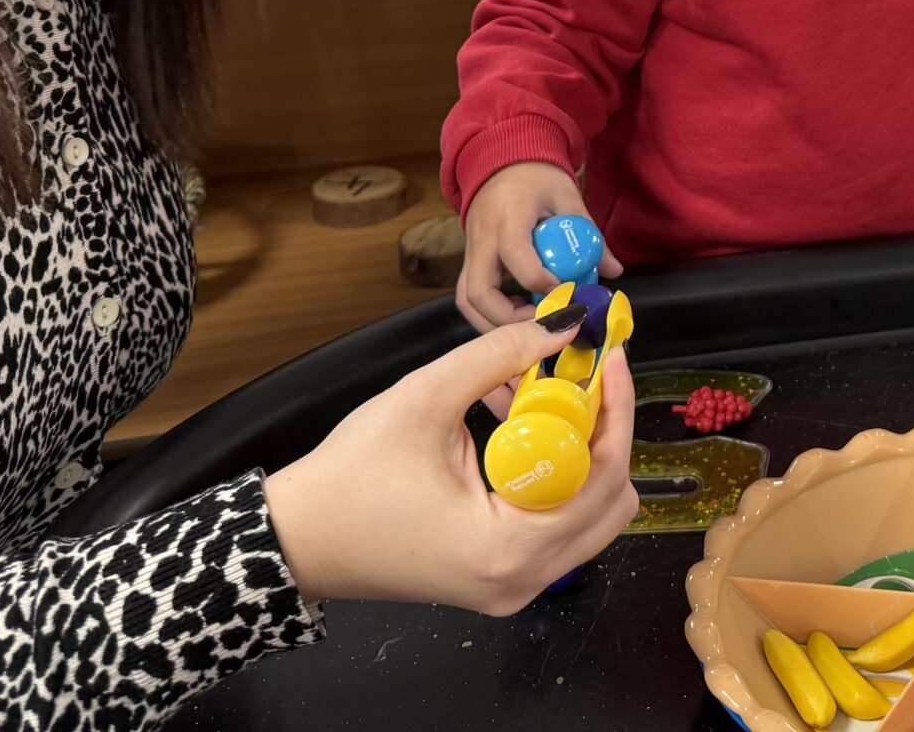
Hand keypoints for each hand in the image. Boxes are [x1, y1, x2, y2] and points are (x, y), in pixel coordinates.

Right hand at [264, 319, 639, 613]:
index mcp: (507, 548)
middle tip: (581, 378)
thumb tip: (566, 326)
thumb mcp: (425, 397)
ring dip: (580, 454)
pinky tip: (522, 427)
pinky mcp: (501, 579)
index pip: (601, 477)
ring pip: (590, 516)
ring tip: (547, 398)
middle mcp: (522, 580)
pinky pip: (557, 525)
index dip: (614, 410)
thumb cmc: (351, 475)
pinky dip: (555, 476)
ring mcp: (514, 587)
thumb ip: (502, 355)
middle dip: (602, 432)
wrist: (298, 538)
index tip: (610, 357)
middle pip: (611, 503)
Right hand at [459, 160, 621, 331]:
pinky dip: (490, 313)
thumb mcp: (568, 197)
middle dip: (509, 319)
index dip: (542, 283)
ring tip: (530, 326)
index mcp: (508, 217)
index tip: (567, 294)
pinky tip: (518, 312)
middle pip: (478, 292)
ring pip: (467, 300)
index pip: (517, 257)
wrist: (501, 158)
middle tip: (542, 325)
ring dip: (494, 322)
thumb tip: (613, 271)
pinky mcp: (470, 259)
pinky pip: (470, 294)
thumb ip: (590, 234)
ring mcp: (471, 250)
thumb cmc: (536, 175)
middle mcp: (482, 238)